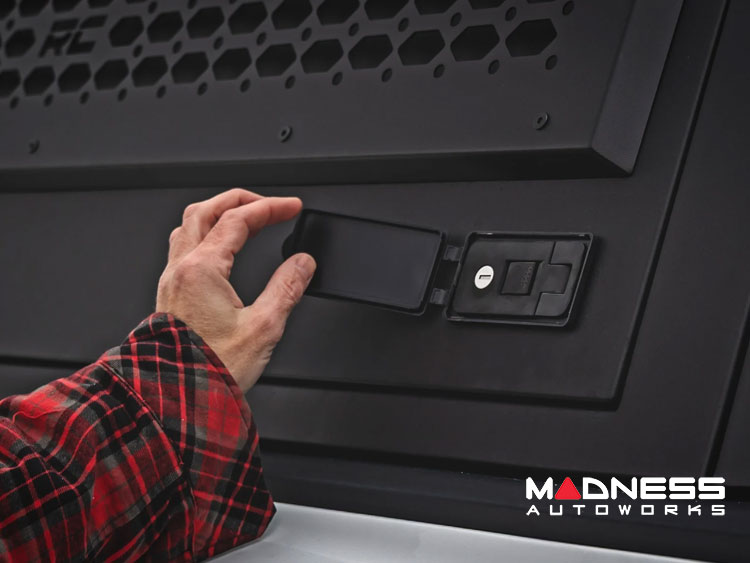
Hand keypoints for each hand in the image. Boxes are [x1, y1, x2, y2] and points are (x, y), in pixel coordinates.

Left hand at [156, 189, 315, 392]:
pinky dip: (204, 234)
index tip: (292, 207)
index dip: (270, 208)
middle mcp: (181, 269)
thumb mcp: (263, 328)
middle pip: (205, 210)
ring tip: (243, 217)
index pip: (239, 219)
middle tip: (268, 203)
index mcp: (203, 270)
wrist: (177, 400)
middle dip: (240, 199)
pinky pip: (182, 247)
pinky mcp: (169, 295)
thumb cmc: (211, 370)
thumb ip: (286, 288)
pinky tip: (218, 248)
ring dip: (217, 213)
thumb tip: (303, 263)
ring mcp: (171, 281)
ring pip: (188, 226)